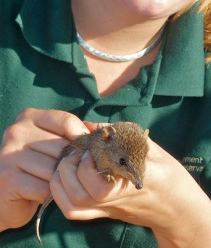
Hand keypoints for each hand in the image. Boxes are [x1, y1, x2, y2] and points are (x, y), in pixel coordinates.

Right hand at [0, 108, 88, 230]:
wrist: (7, 197)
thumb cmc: (36, 167)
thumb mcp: (53, 144)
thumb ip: (72, 134)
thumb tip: (97, 130)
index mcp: (29, 117)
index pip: (66, 121)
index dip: (81, 138)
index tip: (86, 150)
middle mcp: (17, 131)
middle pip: (62, 146)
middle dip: (72, 162)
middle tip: (72, 172)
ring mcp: (10, 154)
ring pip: (55, 169)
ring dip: (61, 180)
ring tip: (55, 183)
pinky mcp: (8, 178)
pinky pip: (45, 187)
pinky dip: (49, 194)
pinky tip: (42, 193)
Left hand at [49, 136, 210, 246]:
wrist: (178, 209)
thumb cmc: (170, 176)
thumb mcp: (154, 150)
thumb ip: (125, 135)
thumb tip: (92, 125)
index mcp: (132, 181)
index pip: (101, 183)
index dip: (87, 163)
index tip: (92, 144)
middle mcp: (117, 200)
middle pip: (80, 195)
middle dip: (69, 169)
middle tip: (77, 151)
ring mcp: (108, 210)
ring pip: (73, 206)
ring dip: (62, 181)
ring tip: (70, 162)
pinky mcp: (104, 215)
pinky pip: (74, 213)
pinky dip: (61, 195)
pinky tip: (67, 176)